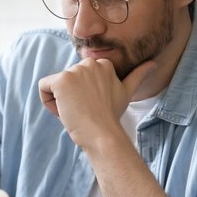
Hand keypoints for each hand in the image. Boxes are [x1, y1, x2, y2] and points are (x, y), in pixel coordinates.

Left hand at [38, 58, 155, 149]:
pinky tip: (63, 110)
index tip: (94, 106)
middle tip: (86, 111)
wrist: (103, 134)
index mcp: (103, 64)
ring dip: (61, 102)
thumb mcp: (126, 92)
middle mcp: (89, 63)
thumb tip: (154, 63)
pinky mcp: (61, 80)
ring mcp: (75, 71)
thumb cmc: (111, 116)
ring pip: (55, 86)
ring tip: (78, 113)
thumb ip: (138, 75)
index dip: (83, 95)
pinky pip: (43, 87)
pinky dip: (48, 102)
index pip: (80, 78)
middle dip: (71, 98)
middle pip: (67, 81)